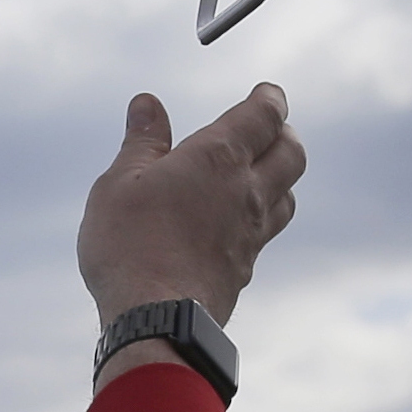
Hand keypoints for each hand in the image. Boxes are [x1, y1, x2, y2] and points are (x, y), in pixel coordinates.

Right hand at [76, 83, 304, 329]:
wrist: (157, 319)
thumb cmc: (131, 245)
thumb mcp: (119, 182)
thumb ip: (141, 142)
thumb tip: (147, 104)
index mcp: (218, 158)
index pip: (262, 116)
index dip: (270, 99)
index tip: (269, 92)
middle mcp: (246, 192)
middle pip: (291, 153)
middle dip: (284, 133)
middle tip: (271, 127)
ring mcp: (252, 233)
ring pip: (288, 194)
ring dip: (281, 176)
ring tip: (263, 172)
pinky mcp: (245, 267)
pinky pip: (267, 231)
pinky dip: (263, 214)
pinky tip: (241, 221)